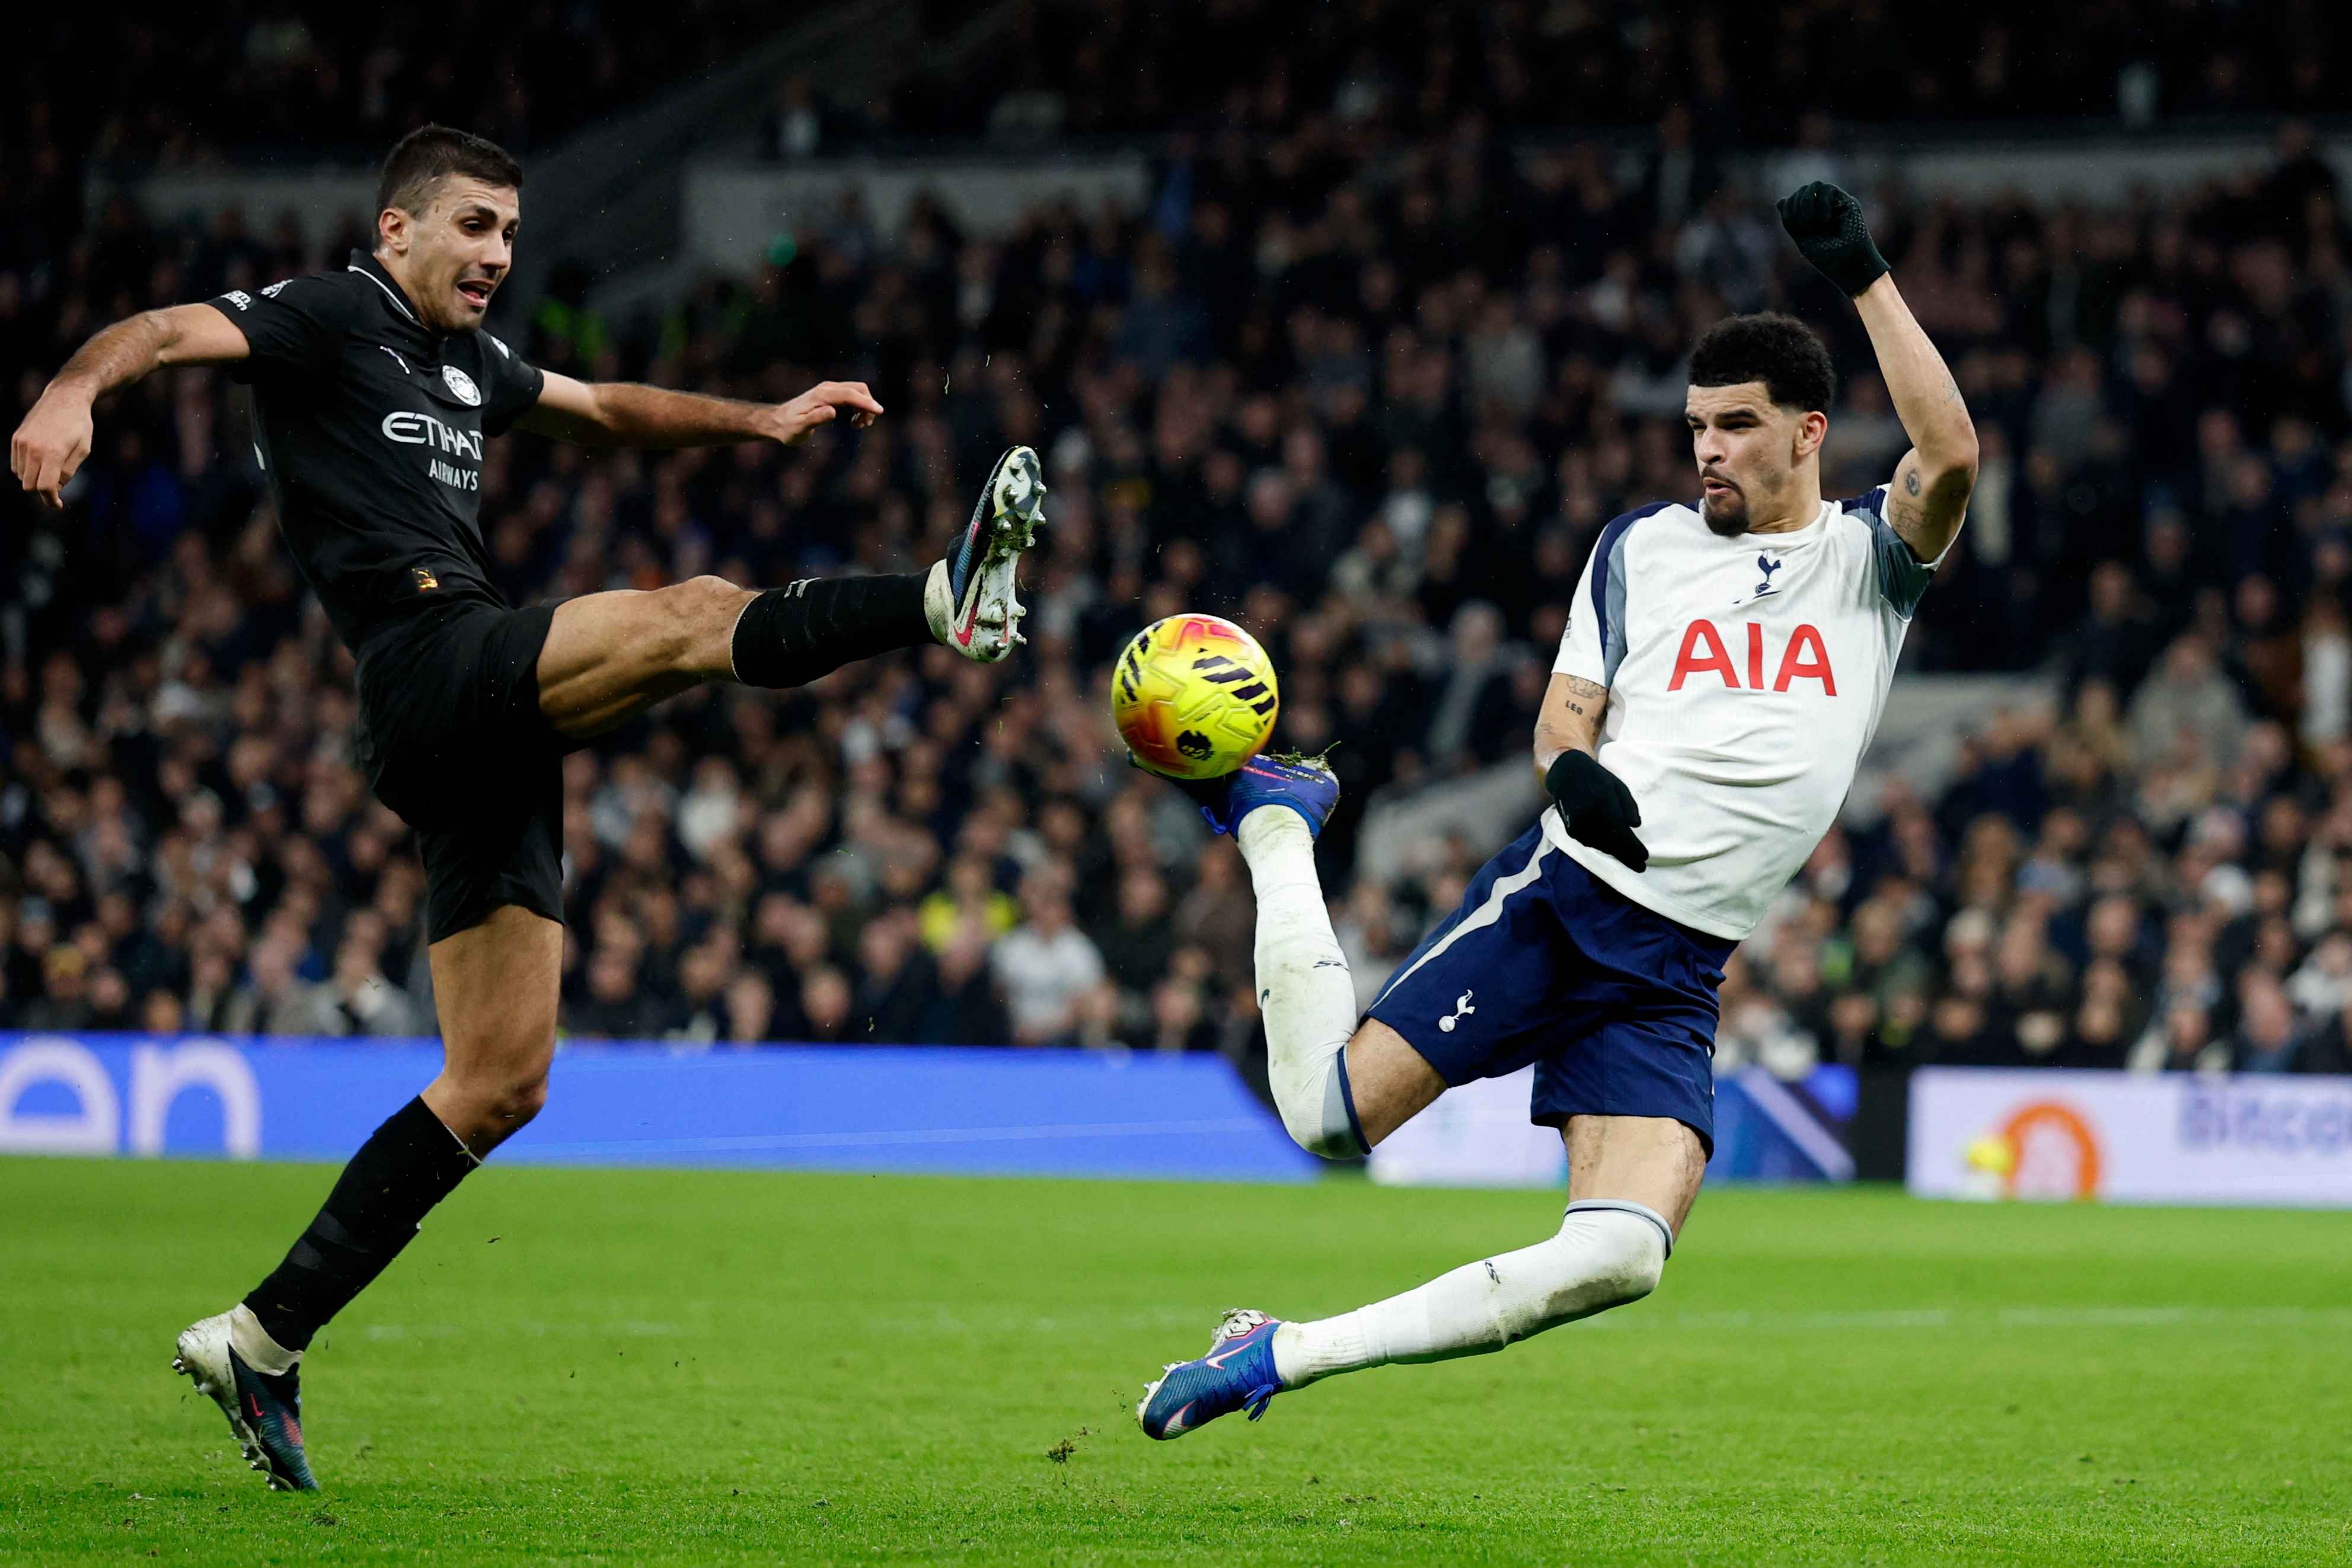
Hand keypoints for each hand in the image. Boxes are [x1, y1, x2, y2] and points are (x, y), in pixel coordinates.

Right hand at [10, 385, 95, 508]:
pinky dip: (26, 469)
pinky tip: (40, 462)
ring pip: (21, 476)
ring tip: (51, 468)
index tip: (58, 505)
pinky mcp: (16, 438)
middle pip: (30, 485)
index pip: (45, 487)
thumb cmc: (79, 425)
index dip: (51, 500)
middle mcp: (33, 448)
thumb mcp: (83, 449)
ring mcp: (21, 443)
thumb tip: (56, 488)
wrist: (64, 398)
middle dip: (43, 491)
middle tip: (57, 487)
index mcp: (52, 453)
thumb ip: (69, 471)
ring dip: (34, 479)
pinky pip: (16, 464)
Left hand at [765, 380, 883, 444]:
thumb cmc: (788, 428)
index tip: (880, 411)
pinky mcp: (830, 395)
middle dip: (868, 405)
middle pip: (858, 389)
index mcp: (822, 396)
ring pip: (857, 392)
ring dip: (864, 408)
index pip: (850, 394)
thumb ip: (816, 419)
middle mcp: (827, 389)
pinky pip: (852, 396)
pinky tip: (854, 422)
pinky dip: (859, 407)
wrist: (777, 421)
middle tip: (864, 425)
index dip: (866, 403)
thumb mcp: (800, 428)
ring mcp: (829, 390)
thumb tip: (833, 411)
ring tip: (858, 426)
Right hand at [1546, 750, 1647, 871]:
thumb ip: (1628, 805)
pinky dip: (1603, 847)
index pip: (1621, 833)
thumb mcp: (1617, 785)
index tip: (1645, 857)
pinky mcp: (1571, 831)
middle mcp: (1589, 818)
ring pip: (1601, 846)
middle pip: (1612, 845)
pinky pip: (1590, 843)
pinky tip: (1611, 848)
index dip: (1633, 848)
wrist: (1566, 774)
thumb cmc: (1596, 778)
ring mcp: (1578, 826)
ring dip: (1616, 853)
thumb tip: (1636, 825)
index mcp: (1603, 804)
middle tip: (1640, 867)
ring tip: (1628, 858)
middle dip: (1627, 857)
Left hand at [1776, 181, 1889, 297]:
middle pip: (1801, 192)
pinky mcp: (1845, 200)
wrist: (1847, 261)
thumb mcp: (1802, 237)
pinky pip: (1827, 189)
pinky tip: (1826, 220)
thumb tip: (1780, 201)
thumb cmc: (1826, 254)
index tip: (1796, 227)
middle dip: (1797, 208)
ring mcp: (1833, 202)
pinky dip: (1822, 203)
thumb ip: (1791, 220)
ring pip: (1814, 186)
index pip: (1790, 201)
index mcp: (1807, 216)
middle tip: (1806, 226)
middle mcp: (1819, 207)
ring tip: (1815, 222)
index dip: (1789, 210)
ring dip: (1808, 203)